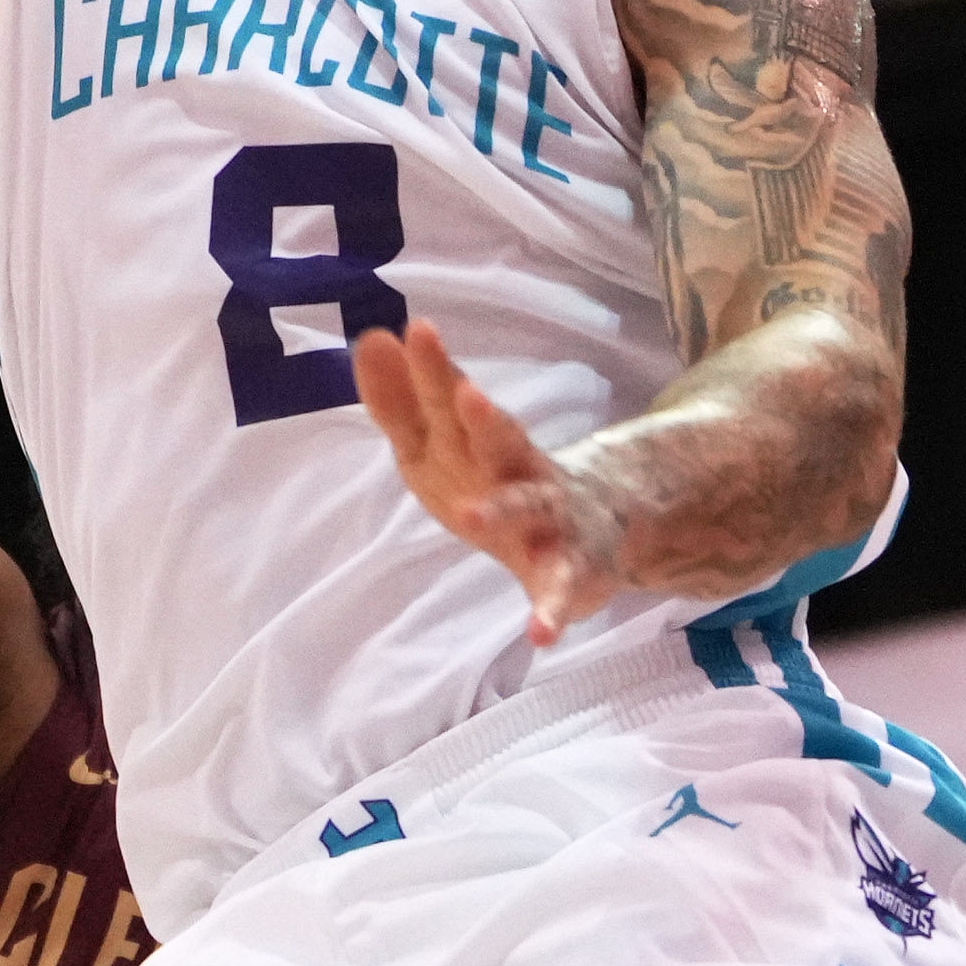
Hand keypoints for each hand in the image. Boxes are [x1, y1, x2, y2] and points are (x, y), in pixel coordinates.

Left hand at [355, 322, 628, 642]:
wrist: (595, 531)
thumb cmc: (499, 479)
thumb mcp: (445, 444)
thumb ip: (404, 399)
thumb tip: (370, 338)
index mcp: (482, 441)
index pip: (453, 401)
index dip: (435, 370)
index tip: (416, 330)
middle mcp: (517, 470)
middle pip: (496, 440)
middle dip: (481, 418)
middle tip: (464, 393)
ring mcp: (548, 519)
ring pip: (529, 507)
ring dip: (502, 510)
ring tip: (469, 518)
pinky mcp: (567, 571)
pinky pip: (559, 590)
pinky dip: (552, 610)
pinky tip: (539, 635)